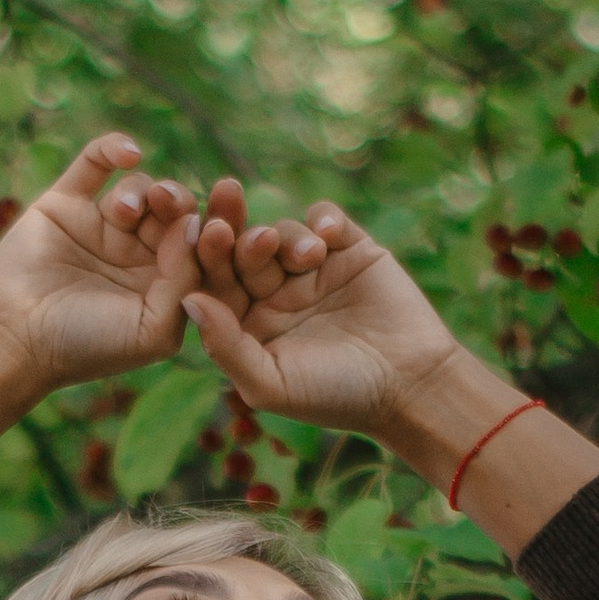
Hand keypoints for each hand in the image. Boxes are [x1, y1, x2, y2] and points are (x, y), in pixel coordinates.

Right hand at [0, 133, 201, 400]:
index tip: (220, 225)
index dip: (216, 230)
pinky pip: (96, 162)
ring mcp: (101, 226)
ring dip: (142, 190)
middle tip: (167, 205)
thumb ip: (185, 280)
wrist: (14, 339)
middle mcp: (136, 253)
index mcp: (163, 285)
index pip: (202, 246)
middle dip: (178, 203)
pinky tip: (129, 153)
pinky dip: (114, 148)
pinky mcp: (65, 203)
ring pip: (141, 186)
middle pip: (175, 210)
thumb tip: (196, 223)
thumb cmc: (86, 345)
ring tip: (122, 213)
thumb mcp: (153, 329)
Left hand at [182, 198, 468, 454]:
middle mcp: (272, 293)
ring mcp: (310, 270)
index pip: (215, 283)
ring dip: (286, 236)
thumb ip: (226, 346)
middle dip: (234, 225)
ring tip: (308, 255)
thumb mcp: (271, 383)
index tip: (207, 231)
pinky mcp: (350, 250)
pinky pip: (326, 220)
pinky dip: (322, 219)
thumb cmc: (335, 396)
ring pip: (282, 232)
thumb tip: (187, 300)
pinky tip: (327, 234)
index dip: (207, 256)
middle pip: (242, 249)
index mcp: (245, 324)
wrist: (410, 387)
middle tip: (228, 203)